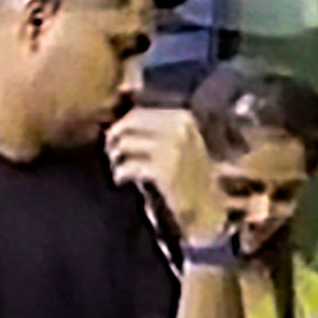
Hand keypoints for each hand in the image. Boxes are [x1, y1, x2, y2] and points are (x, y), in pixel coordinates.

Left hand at [108, 104, 223, 243]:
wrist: (206, 204)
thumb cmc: (187, 173)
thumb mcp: (179, 141)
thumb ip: (155, 127)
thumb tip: (117, 118)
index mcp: (183, 118)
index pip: (139, 113)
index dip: (121, 126)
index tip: (115, 139)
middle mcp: (179, 130)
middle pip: (128, 125)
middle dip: (113, 138)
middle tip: (111, 153)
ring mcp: (171, 150)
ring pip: (124, 144)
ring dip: (115, 157)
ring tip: (117, 167)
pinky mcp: (163, 172)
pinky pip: (127, 167)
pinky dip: (119, 174)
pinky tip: (121, 180)